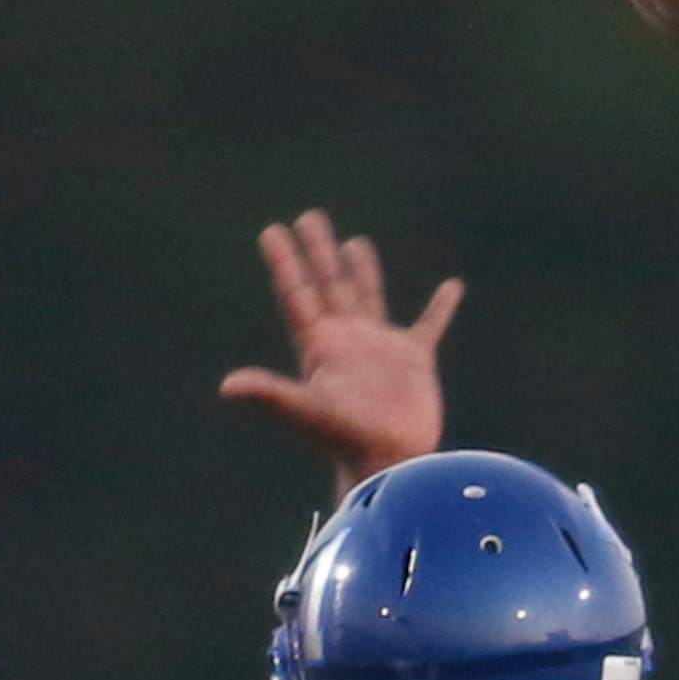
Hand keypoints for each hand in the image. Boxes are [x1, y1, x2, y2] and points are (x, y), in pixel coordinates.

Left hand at [223, 209, 463, 497]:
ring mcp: (379, 349)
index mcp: (320, 345)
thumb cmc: (346, 439)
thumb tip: (226, 387)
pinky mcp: (414, 359)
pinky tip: (452, 287)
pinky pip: (429, 325)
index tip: (272, 231)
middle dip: (318, 252)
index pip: (297, 293)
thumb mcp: (305, 410)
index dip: (284, 262)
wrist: (390, 462)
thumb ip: (269, 393)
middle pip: (328, 284)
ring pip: (368, 296)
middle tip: (309, 217)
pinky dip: (440, 307)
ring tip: (354, 242)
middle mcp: (346, 341)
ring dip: (361, 269)